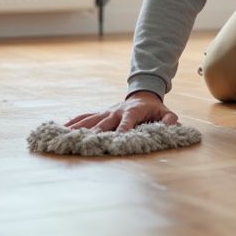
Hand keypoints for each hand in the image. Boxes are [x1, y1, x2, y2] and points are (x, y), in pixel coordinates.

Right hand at [64, 91, 178, 132]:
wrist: (142, 94)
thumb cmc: (152, 107)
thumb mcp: (164, 111)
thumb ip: (169, 118)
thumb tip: (172, 123)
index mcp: (132, 112)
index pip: (127, 122)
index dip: (123, 129)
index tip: (116, 139)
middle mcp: (116, 112)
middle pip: (104, 122)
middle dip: (95, 132)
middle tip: (85, 141)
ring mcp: (107, 112)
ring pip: (91, 119)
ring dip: (79, 127)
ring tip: (65, 133)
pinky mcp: (102, 113)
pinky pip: (86, 116)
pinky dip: (75, 121)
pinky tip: (63, 127)